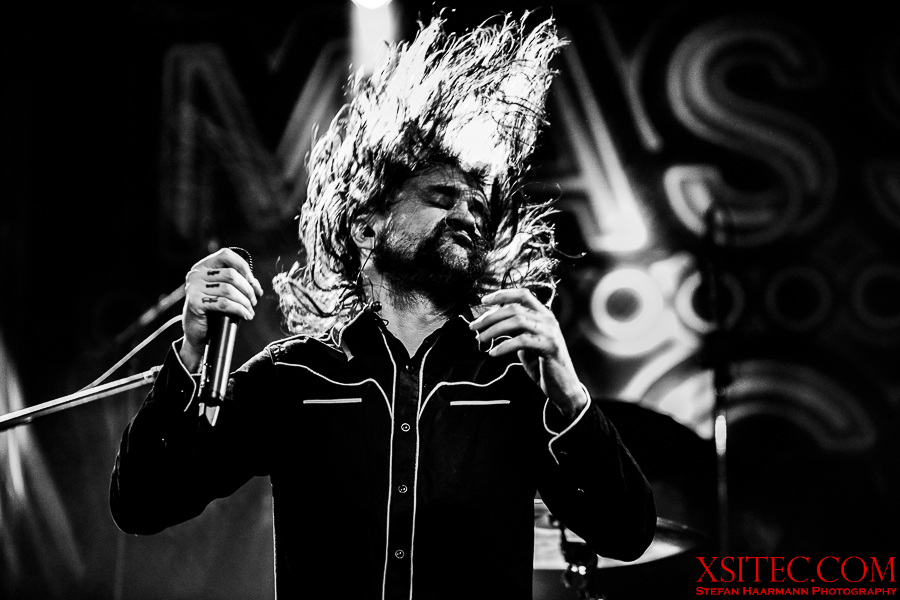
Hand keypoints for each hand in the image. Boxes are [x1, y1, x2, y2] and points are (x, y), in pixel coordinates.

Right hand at [180, 248, 263, 371]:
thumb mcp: (223, 291)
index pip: (226, 255)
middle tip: (254, 301)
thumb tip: (255, 285)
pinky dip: (239, 310)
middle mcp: (196, 274)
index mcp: (204, 266)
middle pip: (231, 274)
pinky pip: (223, 304)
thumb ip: (237, 283)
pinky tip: (246, 315)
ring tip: (250, 310)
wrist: (196, 329)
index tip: (252, 281)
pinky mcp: (195, 303)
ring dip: (245, 301)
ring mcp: (193, 288)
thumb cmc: (213, 308)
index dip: (243, 266)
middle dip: (248, 289)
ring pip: (228, 290)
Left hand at [469, 289, 585, 417]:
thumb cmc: (542, 365)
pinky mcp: (550, 346)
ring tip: (480, 339)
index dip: (502, 294)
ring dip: (494, 329)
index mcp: (543, 314)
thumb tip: (491, 323)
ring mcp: (550, 332)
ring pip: (517, 321)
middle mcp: (548, 319)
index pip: (522, 294)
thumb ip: (515, 331)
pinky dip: (504, 346)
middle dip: (490, 316)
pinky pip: (522, 341)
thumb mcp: (526, 343)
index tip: (483, 301)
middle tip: (474, 327)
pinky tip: (493, 353)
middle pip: (514, 308)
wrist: (562, 387)